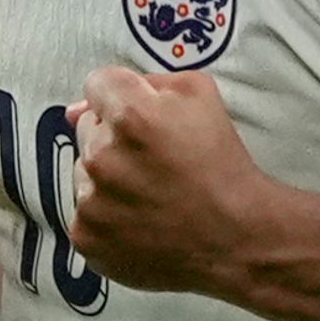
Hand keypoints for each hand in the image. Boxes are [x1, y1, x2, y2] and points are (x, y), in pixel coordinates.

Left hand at [65, 67, 274, 293]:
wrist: (236, 240)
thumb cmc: (222, 167)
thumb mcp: (200, 95)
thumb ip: (147, 81)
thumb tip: (84, 103)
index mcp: (130, 115)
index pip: (97, 84)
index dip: (122, 96)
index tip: (140, 117)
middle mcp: (103, 157)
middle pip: (88, 128)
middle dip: (114, 137)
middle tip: (153, 159)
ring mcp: (91, 201)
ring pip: (85, 172)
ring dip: (108, 177)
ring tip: (149, 192)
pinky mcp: (87, 236)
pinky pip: (84, 212)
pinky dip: (106, 215)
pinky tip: (139, 219)